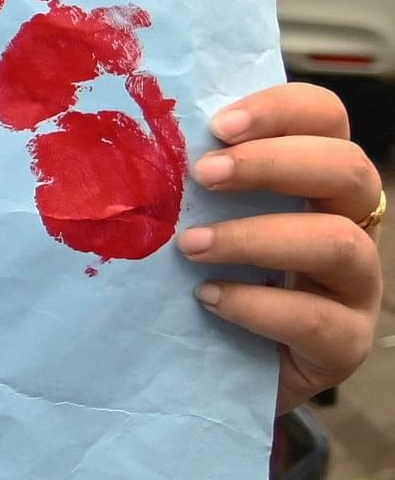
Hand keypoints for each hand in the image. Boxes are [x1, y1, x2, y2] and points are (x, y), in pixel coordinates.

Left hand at [184, 84, 384, 406]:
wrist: (205, 369)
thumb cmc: (193, 276)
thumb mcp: (190, 217)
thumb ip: (183, 177)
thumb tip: (124, 130)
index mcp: (314, 180)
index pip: (326, 119)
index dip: (282, 110)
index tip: (219, 125)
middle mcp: (348, 224)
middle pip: (350, 169)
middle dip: (275, 164)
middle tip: (205, 174)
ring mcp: (355, 286)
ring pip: (340, 243)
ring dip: (258, 236)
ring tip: (192, 245)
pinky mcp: (344, 343)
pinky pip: (317, 318)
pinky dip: (258, 303)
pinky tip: (208, 298)